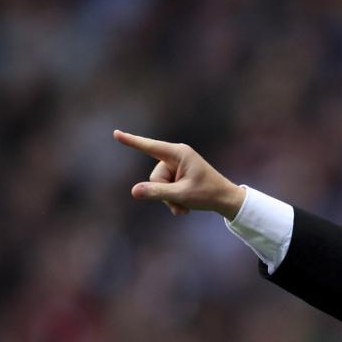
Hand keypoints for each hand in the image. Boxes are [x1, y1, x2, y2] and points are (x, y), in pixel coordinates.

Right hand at [113, 130, 244, 218]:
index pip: (150, 147)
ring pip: (159, 184)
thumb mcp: (181, 195)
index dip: (131, 142)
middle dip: (164, 193)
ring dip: (170, 199)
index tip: (116, 134)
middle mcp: (177, 155)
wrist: (226, 200)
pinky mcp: (179, 173)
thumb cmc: (208, 194)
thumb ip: (157, 192)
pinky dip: (173, 198)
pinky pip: (166, 186)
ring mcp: (178, 165)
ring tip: (185, 207)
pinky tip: (185, 206)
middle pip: (154, 176)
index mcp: (179, 153)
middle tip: (182, 203)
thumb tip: (134, 191)